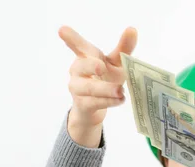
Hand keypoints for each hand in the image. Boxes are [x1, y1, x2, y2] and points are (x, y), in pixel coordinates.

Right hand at [58, 25, 136, 145]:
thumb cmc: (105, 79)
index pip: (79, 46)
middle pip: (83, 66)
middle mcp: (78, 71)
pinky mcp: (82, 105)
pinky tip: (120, 100)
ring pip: (89, 87)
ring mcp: (77, 88)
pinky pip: (94, 102)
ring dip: (105, 89)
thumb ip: (123, 48)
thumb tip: (132, 29)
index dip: (71, 38)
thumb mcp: (116, 64)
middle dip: (91, 66)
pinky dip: (108, 101)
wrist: (94, 109)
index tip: (62, 30)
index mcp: (86, 57)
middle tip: (102, 67)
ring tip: (120, 91)